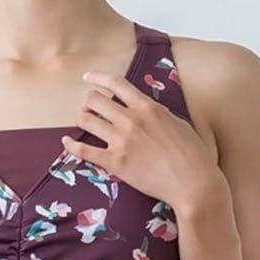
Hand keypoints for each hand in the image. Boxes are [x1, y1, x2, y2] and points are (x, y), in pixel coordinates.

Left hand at [62, 69, 224, 213]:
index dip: (97, 77)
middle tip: (90, 108)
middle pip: (95, 100)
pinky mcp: (115, 163)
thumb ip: (156, 113)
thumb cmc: (192, 153)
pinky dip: (71, 145)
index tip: (88, 78)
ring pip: (86, 120)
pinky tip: (66, 142)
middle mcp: (131, 120)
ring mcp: (121, 141)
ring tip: (84, 122)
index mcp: (147, 107)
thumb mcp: (177, 122)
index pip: (116, 83)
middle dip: (89, 102)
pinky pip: (84, 150)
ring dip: (82, 119)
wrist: (193, 182)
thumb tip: (144, 108)